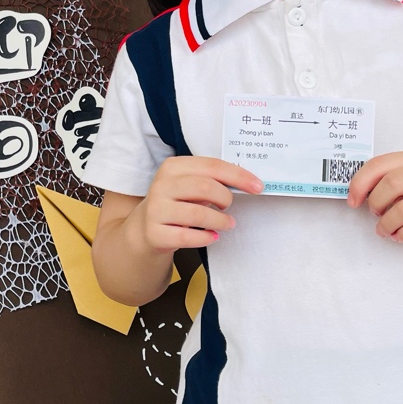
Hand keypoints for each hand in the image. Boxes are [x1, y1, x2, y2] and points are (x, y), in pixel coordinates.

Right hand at [136, 156, 262, 254]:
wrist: (144, 228)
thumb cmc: (176, 203)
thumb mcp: (189, 185)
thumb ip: (212, 180)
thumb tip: (248, 182)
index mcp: (173, 166)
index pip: (212, 166)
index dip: (238, 176)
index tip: (258, 186)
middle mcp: (162, 185)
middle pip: (205, 187)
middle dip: (225, 198)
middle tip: (229, 207)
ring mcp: (156, 209)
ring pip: (198, 214)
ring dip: (220, 221)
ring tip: (226, 224)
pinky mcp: (155, 233)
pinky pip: (187, 236)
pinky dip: (206, 237)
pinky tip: (212, 236)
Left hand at [346, 150, 402, 245]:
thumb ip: (390, 179)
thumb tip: (357, 192)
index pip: (380, 164)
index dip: (360, 183)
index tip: (353, 200)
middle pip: (391, 184)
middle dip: (375, 203)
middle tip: (375, 214)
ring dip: (387, 224)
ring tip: (385, 230)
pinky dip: (402, 235)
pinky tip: (400, 236)